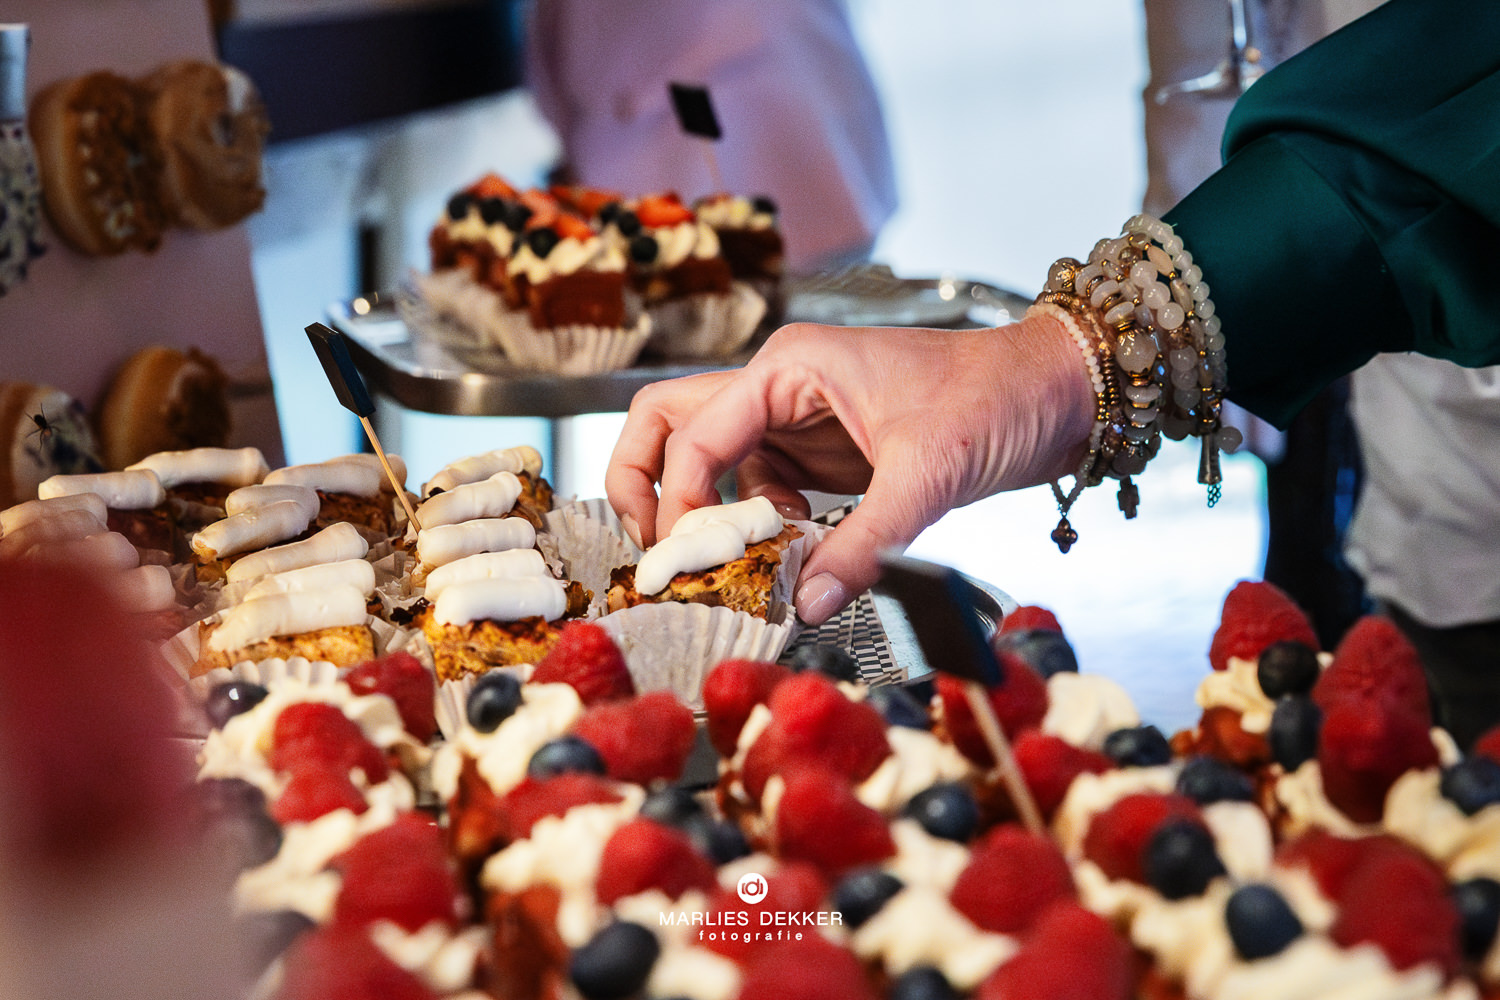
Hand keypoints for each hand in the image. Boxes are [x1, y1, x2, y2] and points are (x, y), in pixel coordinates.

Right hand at [606, 314, 1094, 623]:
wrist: (1057, 394)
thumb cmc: (997, 399)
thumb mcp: (928, 474)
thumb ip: (863, 544)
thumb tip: (806, 606)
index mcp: (790, 367)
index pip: (693, 433)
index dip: (676, 500)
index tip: (681, 562)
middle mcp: (780, 387)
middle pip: (670, 424)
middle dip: (647, 484)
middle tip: (653, 550)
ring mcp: (797, 419)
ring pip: (714, 463)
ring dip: (710, 517)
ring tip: (727, 572)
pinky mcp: (822, 453)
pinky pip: (762, 490)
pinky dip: (758, 528)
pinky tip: (788, 558)